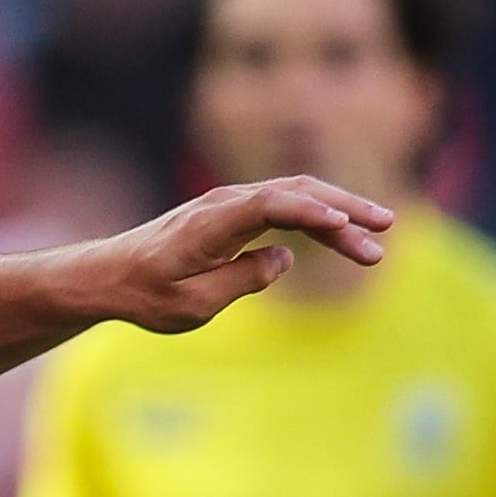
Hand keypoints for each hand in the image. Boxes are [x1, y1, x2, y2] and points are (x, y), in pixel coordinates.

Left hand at [75, 176, 395, 334]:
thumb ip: (241, 279)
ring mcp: (232, 203)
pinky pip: (285, 206)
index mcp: (211, 222)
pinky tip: (343, 232)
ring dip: (338, 210)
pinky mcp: (236, 212)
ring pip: (295, 195)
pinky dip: (317, 216)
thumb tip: (283, 257)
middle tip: (384, 228)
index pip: (269, 204)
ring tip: (378, 232)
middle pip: (294, 192)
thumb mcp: (192, 304)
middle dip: (343, 208)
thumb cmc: (146, 294)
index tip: (343, 225)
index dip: (309, 210)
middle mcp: (224, 202)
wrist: (111, 275)